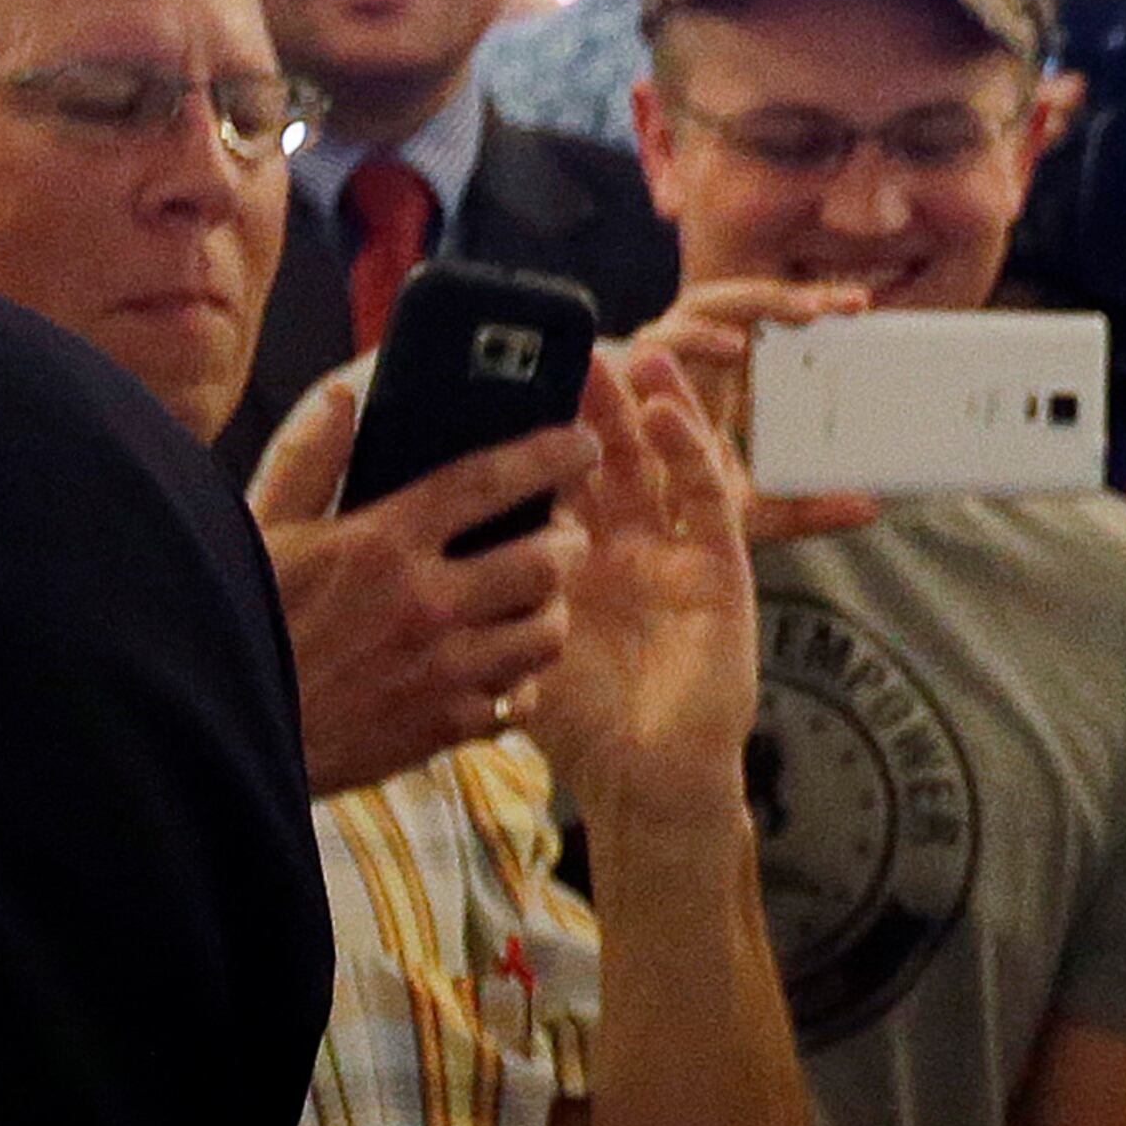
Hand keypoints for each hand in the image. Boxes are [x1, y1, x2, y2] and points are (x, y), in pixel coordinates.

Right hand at [248, 371, 600, 795]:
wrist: (219, 737)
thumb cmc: (237, 625)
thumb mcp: (259, 533)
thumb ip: (307, 459)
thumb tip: (343, 394)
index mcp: (382, 542)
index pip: (488, 481)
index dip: (549, 456)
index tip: (582, 444)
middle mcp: (424, 602)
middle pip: (546, 561)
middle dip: (567, 543)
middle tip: (561, 537)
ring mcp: (440, 669)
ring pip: (546, 632)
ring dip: (550, 612)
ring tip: (534, 601)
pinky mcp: (442, 727)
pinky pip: (517, 699)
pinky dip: (518, 683)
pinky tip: (498, 668)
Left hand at [523, 347, 759, 823]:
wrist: (646, 782)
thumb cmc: (578, 727)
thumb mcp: (510, 649)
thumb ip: (478, 601)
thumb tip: (403, 554)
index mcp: (570, 560)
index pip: (553, 478)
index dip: (537, 429)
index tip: (513, 372)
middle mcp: (623, 548)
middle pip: (607, 458)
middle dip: (592, 403)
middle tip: (571, 344)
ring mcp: (674, 555)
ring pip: (659, 465)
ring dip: (648, 410)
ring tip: (631, 356)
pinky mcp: (721, 570)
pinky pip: (705, 502)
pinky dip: (691, 456)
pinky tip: (669, 417)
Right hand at [631, 277, 881, 544]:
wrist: (617, 532)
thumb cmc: (682, 504)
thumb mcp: (754, 511)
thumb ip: (806, 507)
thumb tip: (870, 507)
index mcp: (728, 371)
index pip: (773, 319)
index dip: (811, 303)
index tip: (860, 304)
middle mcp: (693, 354)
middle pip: (741, 303)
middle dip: (786, 297)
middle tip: (838, 306)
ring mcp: (657, 358)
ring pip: (698, 310)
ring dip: (745, 309)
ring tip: (794, 320)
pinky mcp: (623, 372)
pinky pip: (653, 345)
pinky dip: (690, 341)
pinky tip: (730, 351)